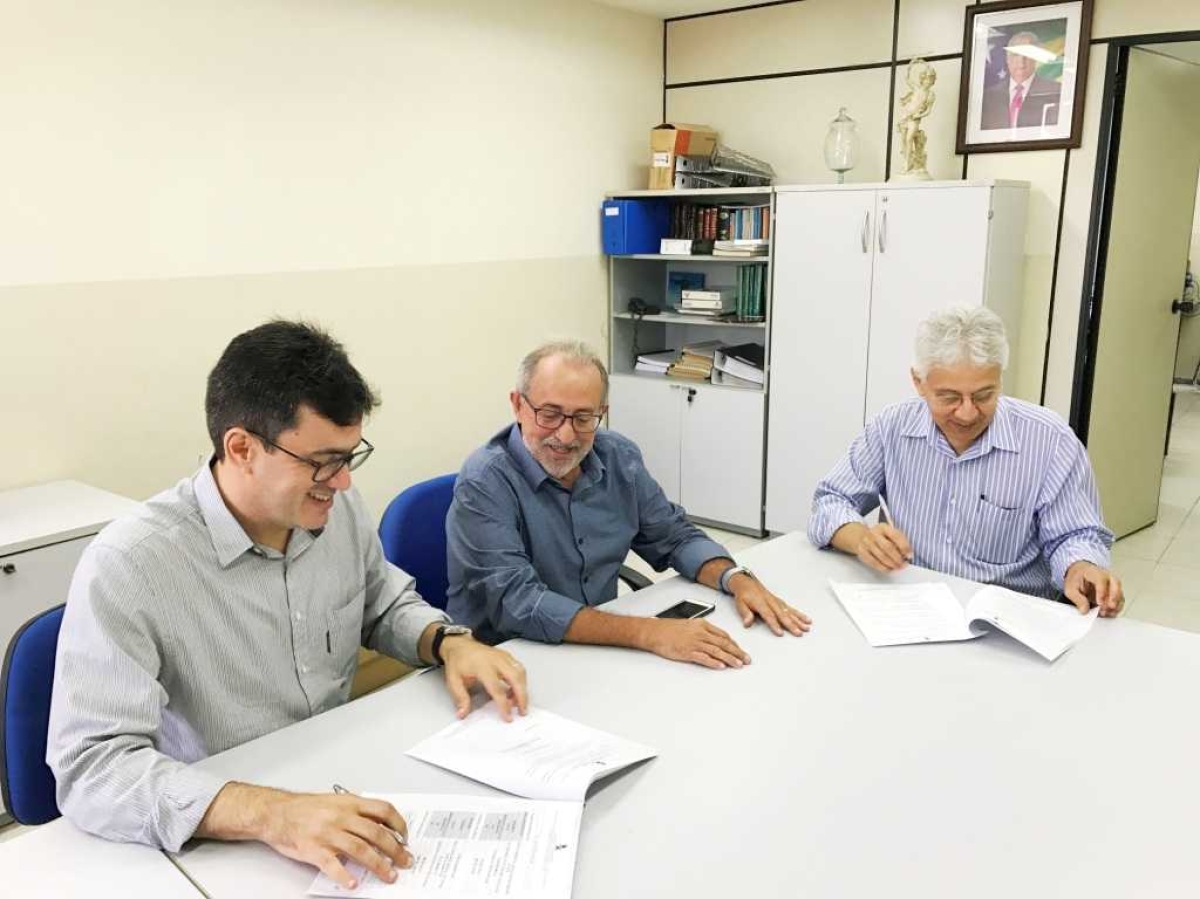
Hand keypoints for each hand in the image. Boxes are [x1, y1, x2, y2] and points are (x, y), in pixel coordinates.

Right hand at [260, 790, 410, 889]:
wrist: (276, 812)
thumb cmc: (305, 808)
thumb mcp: (336, 801)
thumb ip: (357, 811)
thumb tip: (380, 827)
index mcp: (350, 803)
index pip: (383, 810)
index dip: (399, 824)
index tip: (405, 837)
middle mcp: (342, 817)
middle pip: (376, 833)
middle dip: (395, 850)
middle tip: (405, 861)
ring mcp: (328, 833)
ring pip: (361, 849)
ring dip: (378, 865)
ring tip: (389, 876)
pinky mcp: (313, 849)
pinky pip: (332, 865)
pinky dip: (344, 875)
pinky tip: (353, 884)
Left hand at [440, 638, 528, 720]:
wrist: (459, 645)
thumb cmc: (458, 661)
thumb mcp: (453, 681)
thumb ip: (460, 698)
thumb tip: (463, 713)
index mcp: (482, 667)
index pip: (497, 688)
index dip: (504, 704)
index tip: (507, 716)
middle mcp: (495, 660)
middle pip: (515, 678)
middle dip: (522, 696)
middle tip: (522, 711)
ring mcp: (503, 656)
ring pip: (520, 672)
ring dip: (523, 688)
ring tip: (519, 703)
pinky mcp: (507, 656)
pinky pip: (519, 668)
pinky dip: (521, 680)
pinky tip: (516, 690)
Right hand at [639, 617, 751, 669]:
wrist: (654, 631)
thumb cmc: (669, 628)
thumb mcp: (689, 624)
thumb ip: (703, 631)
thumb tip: (714, 639)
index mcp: (702, 625)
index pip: (723, 635)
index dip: (734, 644)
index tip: (741, 651)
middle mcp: (700, 633)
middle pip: (724, 643)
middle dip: (737, 652)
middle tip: (746, 660)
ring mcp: (694, 642)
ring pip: (716, 651)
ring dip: (729, 658)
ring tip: (738, 664)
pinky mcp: (687, 652)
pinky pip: (703, 658)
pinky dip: (713, 662)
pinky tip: (721, 666)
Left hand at [728, 574, 811, 635]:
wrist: (746, 582)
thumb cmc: (743, 594)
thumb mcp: (739, 604)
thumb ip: (745, 614)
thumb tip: (747, 623)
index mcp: (760, 603)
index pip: (769, 615)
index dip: (775, 625)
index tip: (780, 633)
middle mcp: (771, 602)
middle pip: (782, 615)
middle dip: (791, 625)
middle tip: (799, 633)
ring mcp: (777, 602)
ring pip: (789, 612)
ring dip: (798, 620)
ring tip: (806, 627)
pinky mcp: (780, 602)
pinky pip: (791, 608)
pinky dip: (799, 614)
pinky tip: (806, 619)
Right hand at [854, 524, 912, 572]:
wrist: (862, 536)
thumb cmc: (881, 536)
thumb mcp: (890, 533)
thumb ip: (899, 541)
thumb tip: (907, 554)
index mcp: (883, 527)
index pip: (895, 536)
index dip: (904, 546)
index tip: (910, 555)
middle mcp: (874, 534)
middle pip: (888, 547)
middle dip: (898, 558)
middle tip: (904, 563)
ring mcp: (866, 543)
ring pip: (881, 556)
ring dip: (892, 564)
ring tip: (898, 567)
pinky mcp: (862, 552)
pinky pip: (874, 562)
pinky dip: (883, 568)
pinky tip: (890, 569)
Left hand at [1064, 561, 1123, 616]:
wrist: (1080, 574)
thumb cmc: (1076, 579)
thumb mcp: (1070, 588)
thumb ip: (1077, 599)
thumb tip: (1085, 610)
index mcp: (1094, 572)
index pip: (1101, 579)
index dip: (1102, 592)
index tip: (1099, 603)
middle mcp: (1107, 576)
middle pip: (1116, 584)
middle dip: (1114, 597)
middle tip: (1108, 608)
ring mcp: (1112, 584)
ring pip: (1120, 593)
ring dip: (1115, 605)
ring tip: (1106, 613)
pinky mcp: (1115, 592)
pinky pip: (1120, 600)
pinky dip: (1116, 608)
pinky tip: (1109, 614)